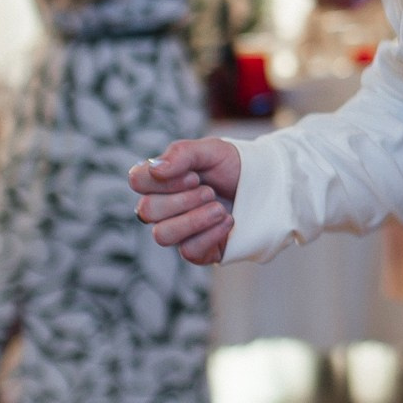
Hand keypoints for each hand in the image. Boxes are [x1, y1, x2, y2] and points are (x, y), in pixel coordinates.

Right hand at [129, 133, 242, 264]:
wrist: (266, 187)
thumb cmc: (232, 166)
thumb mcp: (211, 150)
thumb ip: (181, 153)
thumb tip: (155, 169)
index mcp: (160, 180)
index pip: (136, 181)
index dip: (162, 180)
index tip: (194, 175)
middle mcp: (163, 208)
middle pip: (147, 211)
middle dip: (183, 200)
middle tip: (209, 191)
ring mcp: (178, 231)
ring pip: (162, 236)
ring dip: (194, 219)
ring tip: (219, 208)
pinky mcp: (196, 250)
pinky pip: (188, 251)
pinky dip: (211, 234)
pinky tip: (228, 221)